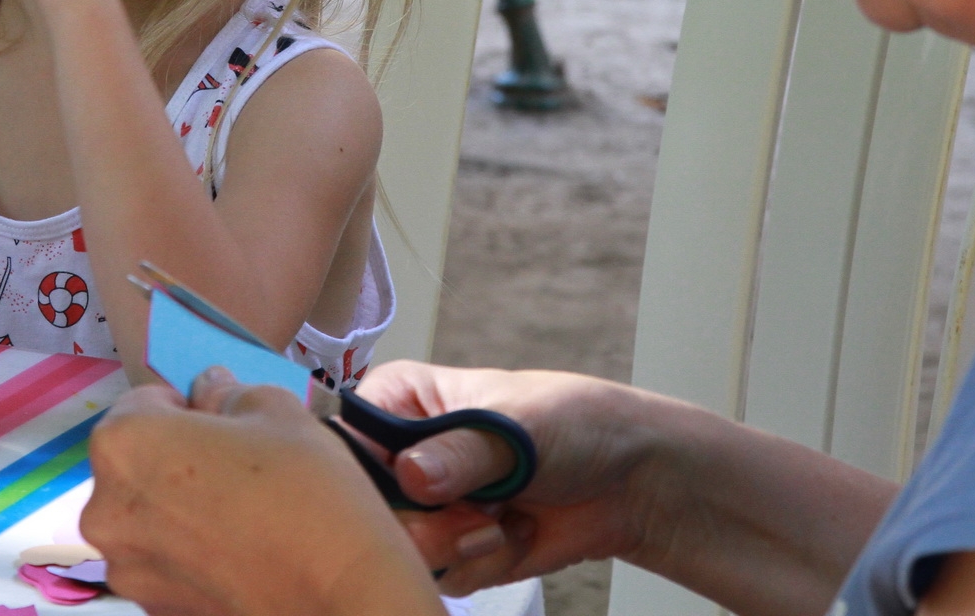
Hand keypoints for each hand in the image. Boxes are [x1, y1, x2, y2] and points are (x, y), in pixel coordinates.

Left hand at [83, 368, 445, 615]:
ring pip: (149, 513)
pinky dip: (190, 549)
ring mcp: (126, 566)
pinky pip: (164, 558)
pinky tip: (239, 550)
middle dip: (177, 456)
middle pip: (137, 462)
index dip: (188, 405)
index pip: (144, 402)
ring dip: (181, 504)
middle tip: (237, 466)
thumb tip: (209, 388)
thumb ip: (226, 391)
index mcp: (124, 444)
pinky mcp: (154, 606)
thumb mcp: (274, 408)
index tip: (225, 423)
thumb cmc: (302, 487)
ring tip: (242, 512)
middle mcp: (105, 508)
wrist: (338, 591)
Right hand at [358, 361, 657, 595]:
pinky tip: (516, 530)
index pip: (345, 441)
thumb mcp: (515, 425)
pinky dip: (486, 561)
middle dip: (427, 523)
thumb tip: (412, 474)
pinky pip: (440, 575)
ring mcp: (425, 505)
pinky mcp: (450, 549)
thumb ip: (461, 451)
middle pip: (365, 508)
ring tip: (504, 516)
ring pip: (401, 549)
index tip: (413, 490)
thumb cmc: (573, 423)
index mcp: (399, 399)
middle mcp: (400, 453)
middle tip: (480, 512)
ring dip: (461, 544)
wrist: (628, 481)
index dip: (366, 477)